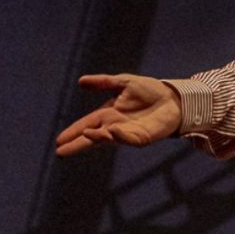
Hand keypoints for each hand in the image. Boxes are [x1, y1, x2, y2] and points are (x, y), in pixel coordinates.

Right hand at [55, 74, 181, 156]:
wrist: (175, 97)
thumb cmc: (150, 91)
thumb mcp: (125, 82)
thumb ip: (104, 82)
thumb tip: (81, 81)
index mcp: (109, 113)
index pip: (87, 123)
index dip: (73, 131)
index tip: (59, 140)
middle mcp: (115, 125)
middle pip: (93, 136)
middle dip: (78, 144)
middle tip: (61, 152)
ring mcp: (128, 133)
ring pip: (109, 138)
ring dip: (98, 137)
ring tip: (87, 134)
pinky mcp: (143, 137)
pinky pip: (129, 138)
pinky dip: (120, 135)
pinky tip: (112, 131)